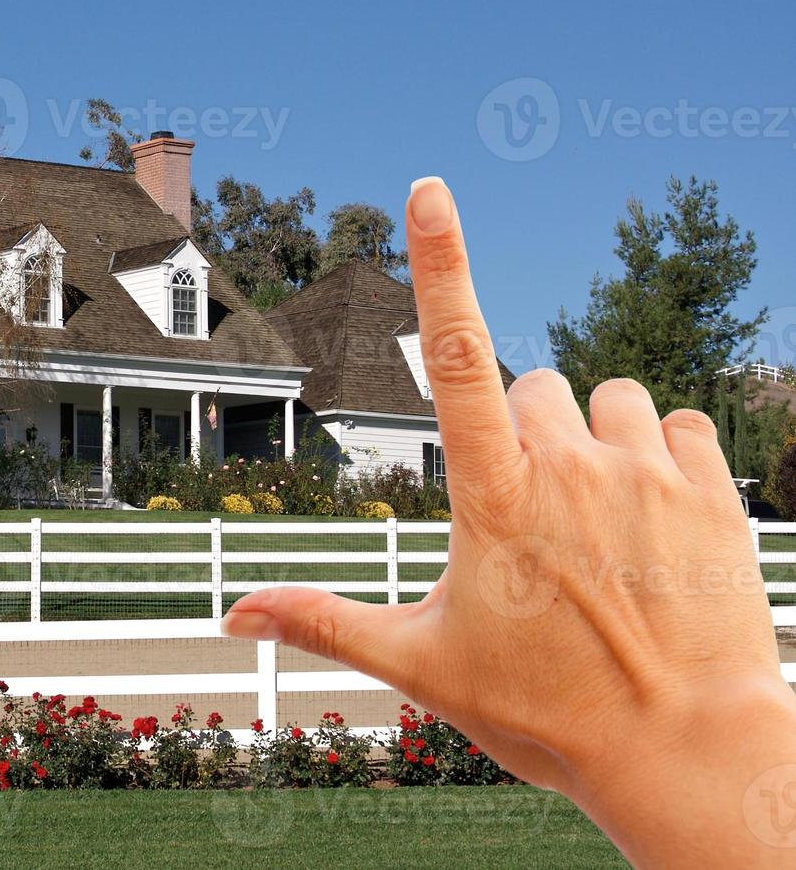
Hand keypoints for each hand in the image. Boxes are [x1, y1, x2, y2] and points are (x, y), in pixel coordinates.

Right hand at [223, 177, 795, 867]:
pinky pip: (678, 421)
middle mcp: (571, 466)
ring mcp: (648, 473)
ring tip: (598, 519)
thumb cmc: (550, 714)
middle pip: (532, 385)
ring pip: (606, 396)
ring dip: (592, 437)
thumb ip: (322, 621)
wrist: (689, 756)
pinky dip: (659, 453)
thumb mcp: (424, 667)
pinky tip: (654, 517)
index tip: (427, 189)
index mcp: (493, 496)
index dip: (438, 263)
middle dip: (522, 432)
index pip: (453, 353)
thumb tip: (230, 613)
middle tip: (533, 519)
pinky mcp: (714, 490)